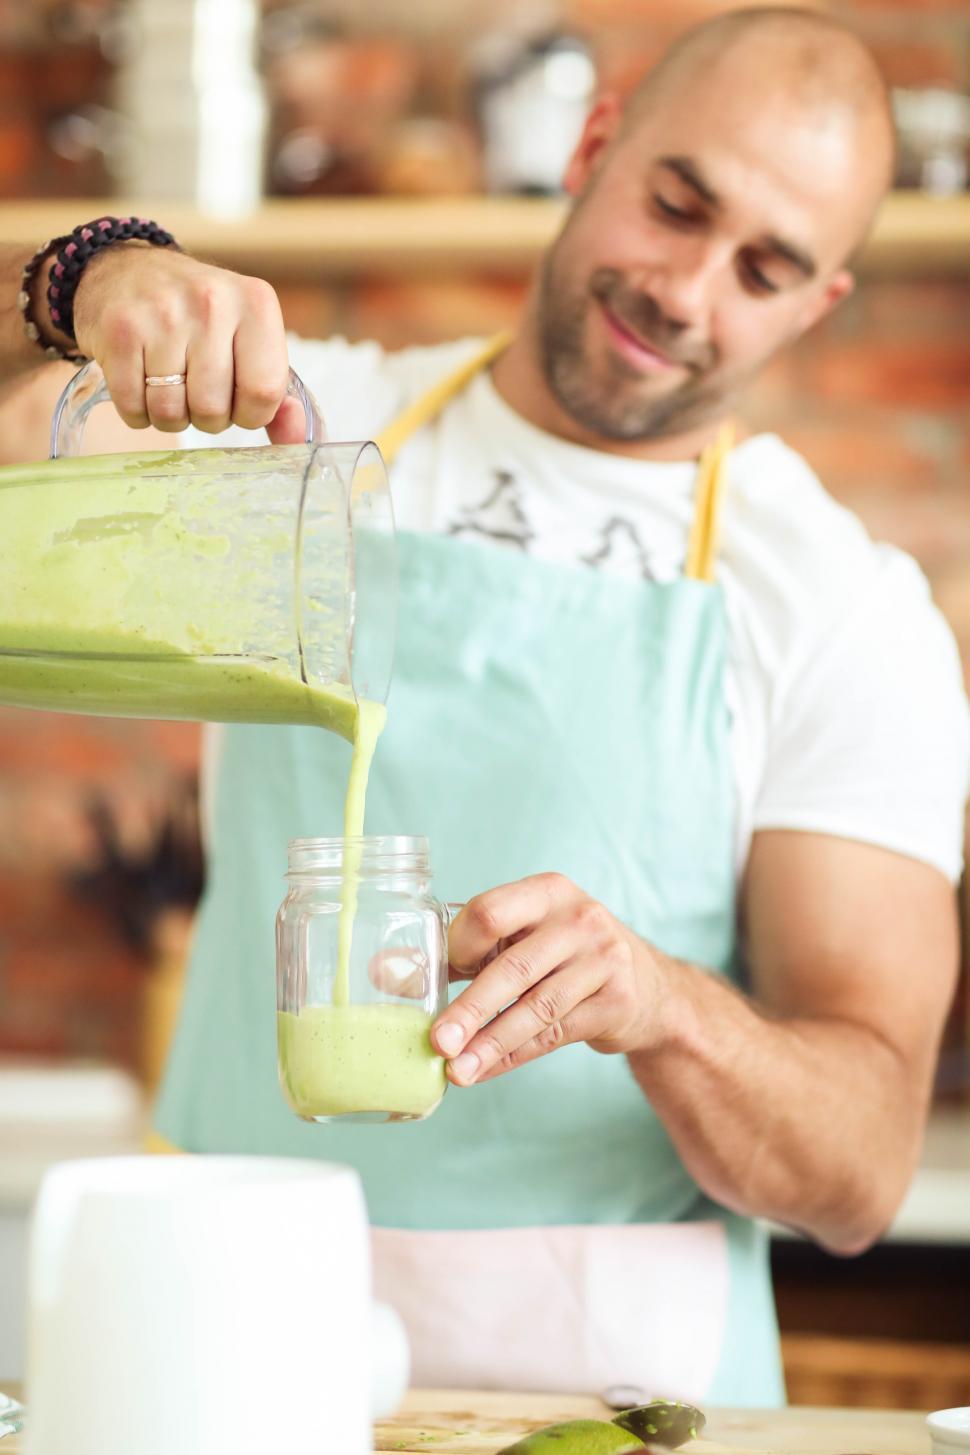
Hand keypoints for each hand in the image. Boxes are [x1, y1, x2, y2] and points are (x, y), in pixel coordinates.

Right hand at [71, 244, 304, 441]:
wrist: (127, 271)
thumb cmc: (200, 317)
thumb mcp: (249, 339)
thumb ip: (276, 393)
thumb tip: (296, 440)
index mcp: (256, 303)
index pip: (264, 392)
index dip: (250, 414)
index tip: (237, 401)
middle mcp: (212, 302)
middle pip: (213, 409)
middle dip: (206, 417)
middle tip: (197, 391)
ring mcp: (163, 313)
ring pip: (170, 413)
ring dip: (170, 417)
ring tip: (168, 386)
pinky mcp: (120, 329)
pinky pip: (133, 406)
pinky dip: (137, 411)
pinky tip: (140, 382)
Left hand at [432, 873, 664, 1085]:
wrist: (645, 985)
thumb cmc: (562, 953)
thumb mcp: (520, 936)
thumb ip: (459, 949)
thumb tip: (383, 969)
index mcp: (546, 891)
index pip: (490, 912)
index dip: (459, 946)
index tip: (439, 979)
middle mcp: (579, 918)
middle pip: (513, 966)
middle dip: (470, 1008)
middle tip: (437, 1041)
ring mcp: (604, 959)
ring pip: (536, 1007)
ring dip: (491, 1043)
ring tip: (458, 1071)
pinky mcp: (617, 1001)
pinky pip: (555, 1034)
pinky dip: (515, 1055)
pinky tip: (486, 1069)